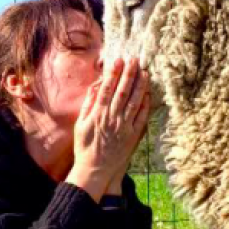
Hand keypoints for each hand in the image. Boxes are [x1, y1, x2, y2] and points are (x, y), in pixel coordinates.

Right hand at [66, 57, 150, 201]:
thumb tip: (96, 88)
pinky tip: (148, 93)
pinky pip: (141, 118)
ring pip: (134, 102)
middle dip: (129, 74)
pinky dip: (145, 105)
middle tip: (134, 59)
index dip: (113, 73)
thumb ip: (88, 105)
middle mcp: (111, 118)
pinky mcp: (132, 136)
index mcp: (97, 114)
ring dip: (140, 86)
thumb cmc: (85, 146)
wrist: (94, 170)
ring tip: (144, 71)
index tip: (118, 60)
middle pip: (122, 92)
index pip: (107, 89)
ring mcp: (123, 127)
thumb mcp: (80, 124)